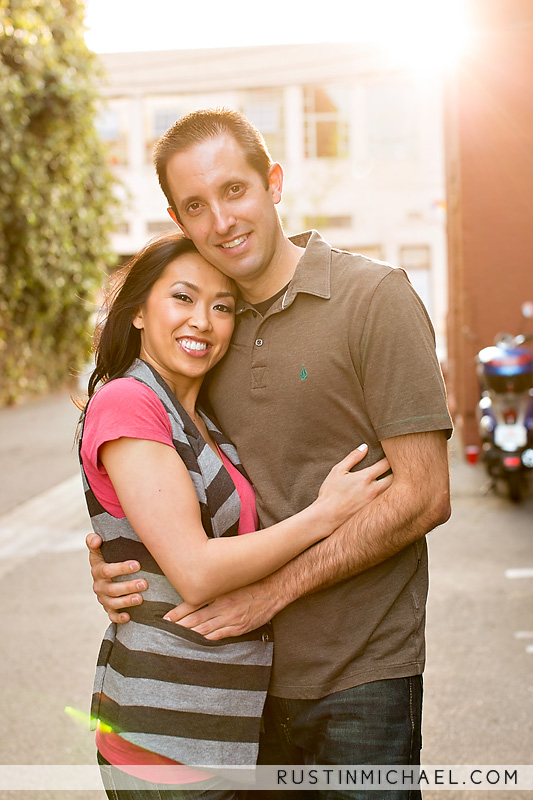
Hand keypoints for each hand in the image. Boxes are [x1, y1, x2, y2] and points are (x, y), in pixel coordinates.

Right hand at [86, 533, 147, 623]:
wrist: (106, 574)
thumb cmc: (107, 558)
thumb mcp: (99, 549)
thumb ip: (94, 541)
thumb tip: (96, 539)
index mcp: (98, 570)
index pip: (107, 570)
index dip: (121, 568)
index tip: (137, 565)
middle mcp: (99, 586)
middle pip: (112, 589)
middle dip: (128, 586)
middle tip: (144, 583)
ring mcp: (103, 598)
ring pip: (113, 603)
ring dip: (126, 601)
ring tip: (140, 598)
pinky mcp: (108, 609)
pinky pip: (112, 615)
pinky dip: (119, 618)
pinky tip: (128, 617)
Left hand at [162, 581, 276, 639]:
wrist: (275, 588)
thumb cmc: (252, 581)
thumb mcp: (230, 579)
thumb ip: (213, 585)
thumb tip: (195, 588)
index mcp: (219, 593)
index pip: (192, 604)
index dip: (177, 613)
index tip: (164, 619)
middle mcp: (223, 607)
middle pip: (195, 620)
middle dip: (178, 627)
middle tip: (164, 632)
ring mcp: (231, 620)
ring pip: (204, 631)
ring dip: (189, 636)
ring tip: (174, 640)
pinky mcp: (240, 628)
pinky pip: (218, 637)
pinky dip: (206, 641)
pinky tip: (196, 644)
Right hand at [317, 444, 392, 526]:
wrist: (327, 517)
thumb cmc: (330, 493)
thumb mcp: (338, 470)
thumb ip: (353, 457)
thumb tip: (365, 447)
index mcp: (366, 477)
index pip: (386, 464)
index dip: (392, 457)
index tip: (393, 454)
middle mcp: (374, 490)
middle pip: (396, 478)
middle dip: (398, 471)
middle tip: (398, 467)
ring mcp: (375, 502)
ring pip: (394, 491)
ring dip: (395, 484)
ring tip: (396, 480)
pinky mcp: (374, 512)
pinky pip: (387, 502)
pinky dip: (390, 496)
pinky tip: (389, 495)